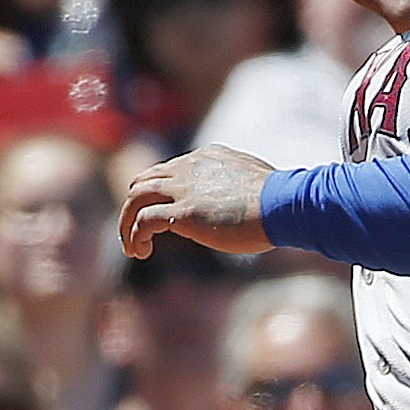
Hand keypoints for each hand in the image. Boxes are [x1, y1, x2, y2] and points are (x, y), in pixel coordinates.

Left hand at [120, 145, 273, 260]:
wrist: (283, 205)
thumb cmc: (277, 200)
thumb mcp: (252, 182)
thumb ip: (234, 185)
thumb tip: (236, 201)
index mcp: (204, 157)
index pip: (166, 170)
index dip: (156, 194)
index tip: (157, 217)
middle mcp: (188, 168)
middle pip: (144, 181)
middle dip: (134, 207)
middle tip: (135, 232)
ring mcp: (184, 189)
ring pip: (135, 198)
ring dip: (126, 223)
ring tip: (132, 247)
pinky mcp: (183, 213)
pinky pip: (143, 221)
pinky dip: (136, 236)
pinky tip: (141, 251)